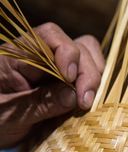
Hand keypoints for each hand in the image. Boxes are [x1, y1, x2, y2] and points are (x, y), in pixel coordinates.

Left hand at [0, 22, 104, 149]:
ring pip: (88, 56)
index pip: (50, 37)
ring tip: (86, 101)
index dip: (67, 53)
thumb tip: (73, 96)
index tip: (70, 80)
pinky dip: (93, 86)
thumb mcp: (11, 114)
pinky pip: (88, 74)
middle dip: (87, 73)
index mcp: (19, 56)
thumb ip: (40, 103)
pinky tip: (86, 101)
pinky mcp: (66, 81)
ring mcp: (57, 68)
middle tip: (85, 102)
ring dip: (93, 78)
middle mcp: (43, 57)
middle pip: (77, 47)